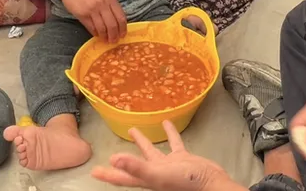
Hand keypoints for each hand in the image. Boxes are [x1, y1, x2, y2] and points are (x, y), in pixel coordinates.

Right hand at [58, 0, 127, 41]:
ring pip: (102, 28)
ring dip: (105, 36)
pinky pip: (91, 28)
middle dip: (114, 36)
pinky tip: (97, 35)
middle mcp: (103, 4)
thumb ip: (110, 5)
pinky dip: (95, 33)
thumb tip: (116, 22)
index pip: (121, 17)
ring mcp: (92, 10)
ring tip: (106, 40)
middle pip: (112, 25)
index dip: (123, 29)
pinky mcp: (82, 14)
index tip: (123, 35)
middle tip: (114, 41)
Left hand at [92, 121, 243, 190]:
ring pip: (151, 152)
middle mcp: (155, 173)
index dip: (108, 174)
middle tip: (110, 152)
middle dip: (122, 159)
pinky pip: (173, 143)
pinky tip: (166, 122)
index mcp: (146, 178)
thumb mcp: (158, 174)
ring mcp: (169, 166)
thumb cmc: (185, 182)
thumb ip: (137, 167)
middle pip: (133, 165)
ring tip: (133, 128)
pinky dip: (170, 133)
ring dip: (143, 141)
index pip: (122, 177)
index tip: (94, 170)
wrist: (212, 183)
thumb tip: (113, 160)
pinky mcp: (183, 158)